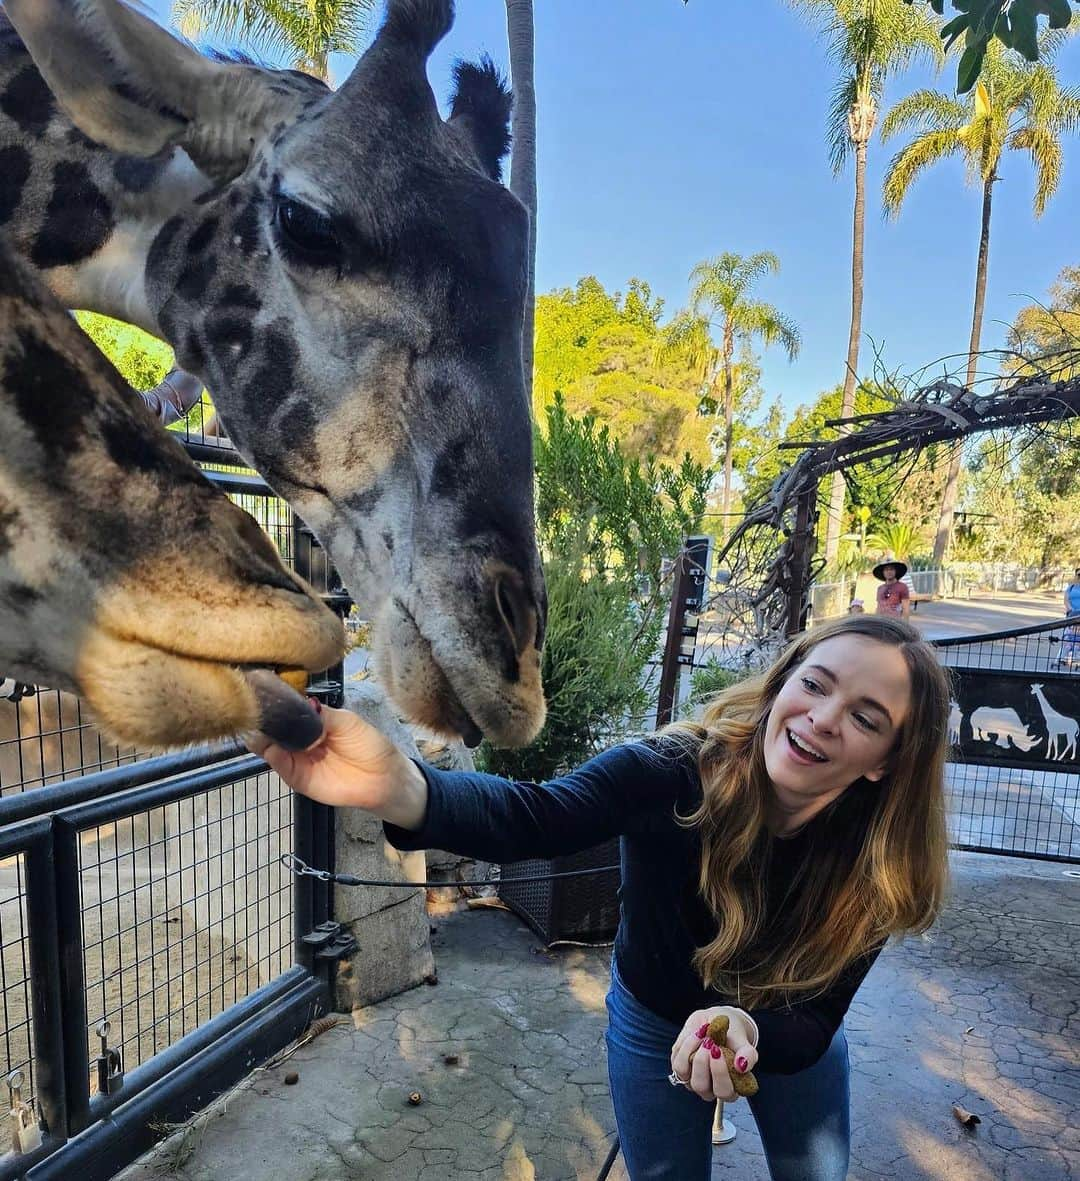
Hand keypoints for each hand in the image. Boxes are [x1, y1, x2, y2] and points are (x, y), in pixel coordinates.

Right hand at [245, 704, 427, 827]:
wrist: (383, 779)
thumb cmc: (369, 745)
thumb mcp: (346, 722)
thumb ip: (320, 714)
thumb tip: (296, 702)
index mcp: (311, 721)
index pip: (286, 709)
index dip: (275, 702)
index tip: (262, 693)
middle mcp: (299, 738)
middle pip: (272, 727)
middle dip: (263, 719)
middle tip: (255, 710)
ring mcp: (295, 758)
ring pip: (269, 746)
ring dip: (262, 736)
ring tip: (259, 726)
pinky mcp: (296, 777)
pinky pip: (278, 765)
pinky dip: (272, 755)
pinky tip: (271, 747)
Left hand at [670, 1007, 758, 1102]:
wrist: (717, 1021)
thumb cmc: (732, 1035)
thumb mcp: (743, 1041)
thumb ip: (748, 1054)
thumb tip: (742, 1066)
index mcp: (731, 1087)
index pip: (724, 1092)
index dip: (720, 1074)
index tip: (719, 1050)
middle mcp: (710, 1088)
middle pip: (702, 1087)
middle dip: (702, 1064)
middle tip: (709, 1043)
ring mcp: (693, 1080)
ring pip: (685, 1076)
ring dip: (692, 1052)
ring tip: (703, 1034)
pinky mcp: (680, 1068)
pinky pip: (677, 1062)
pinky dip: (685, 1046)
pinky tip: (696, 1034)